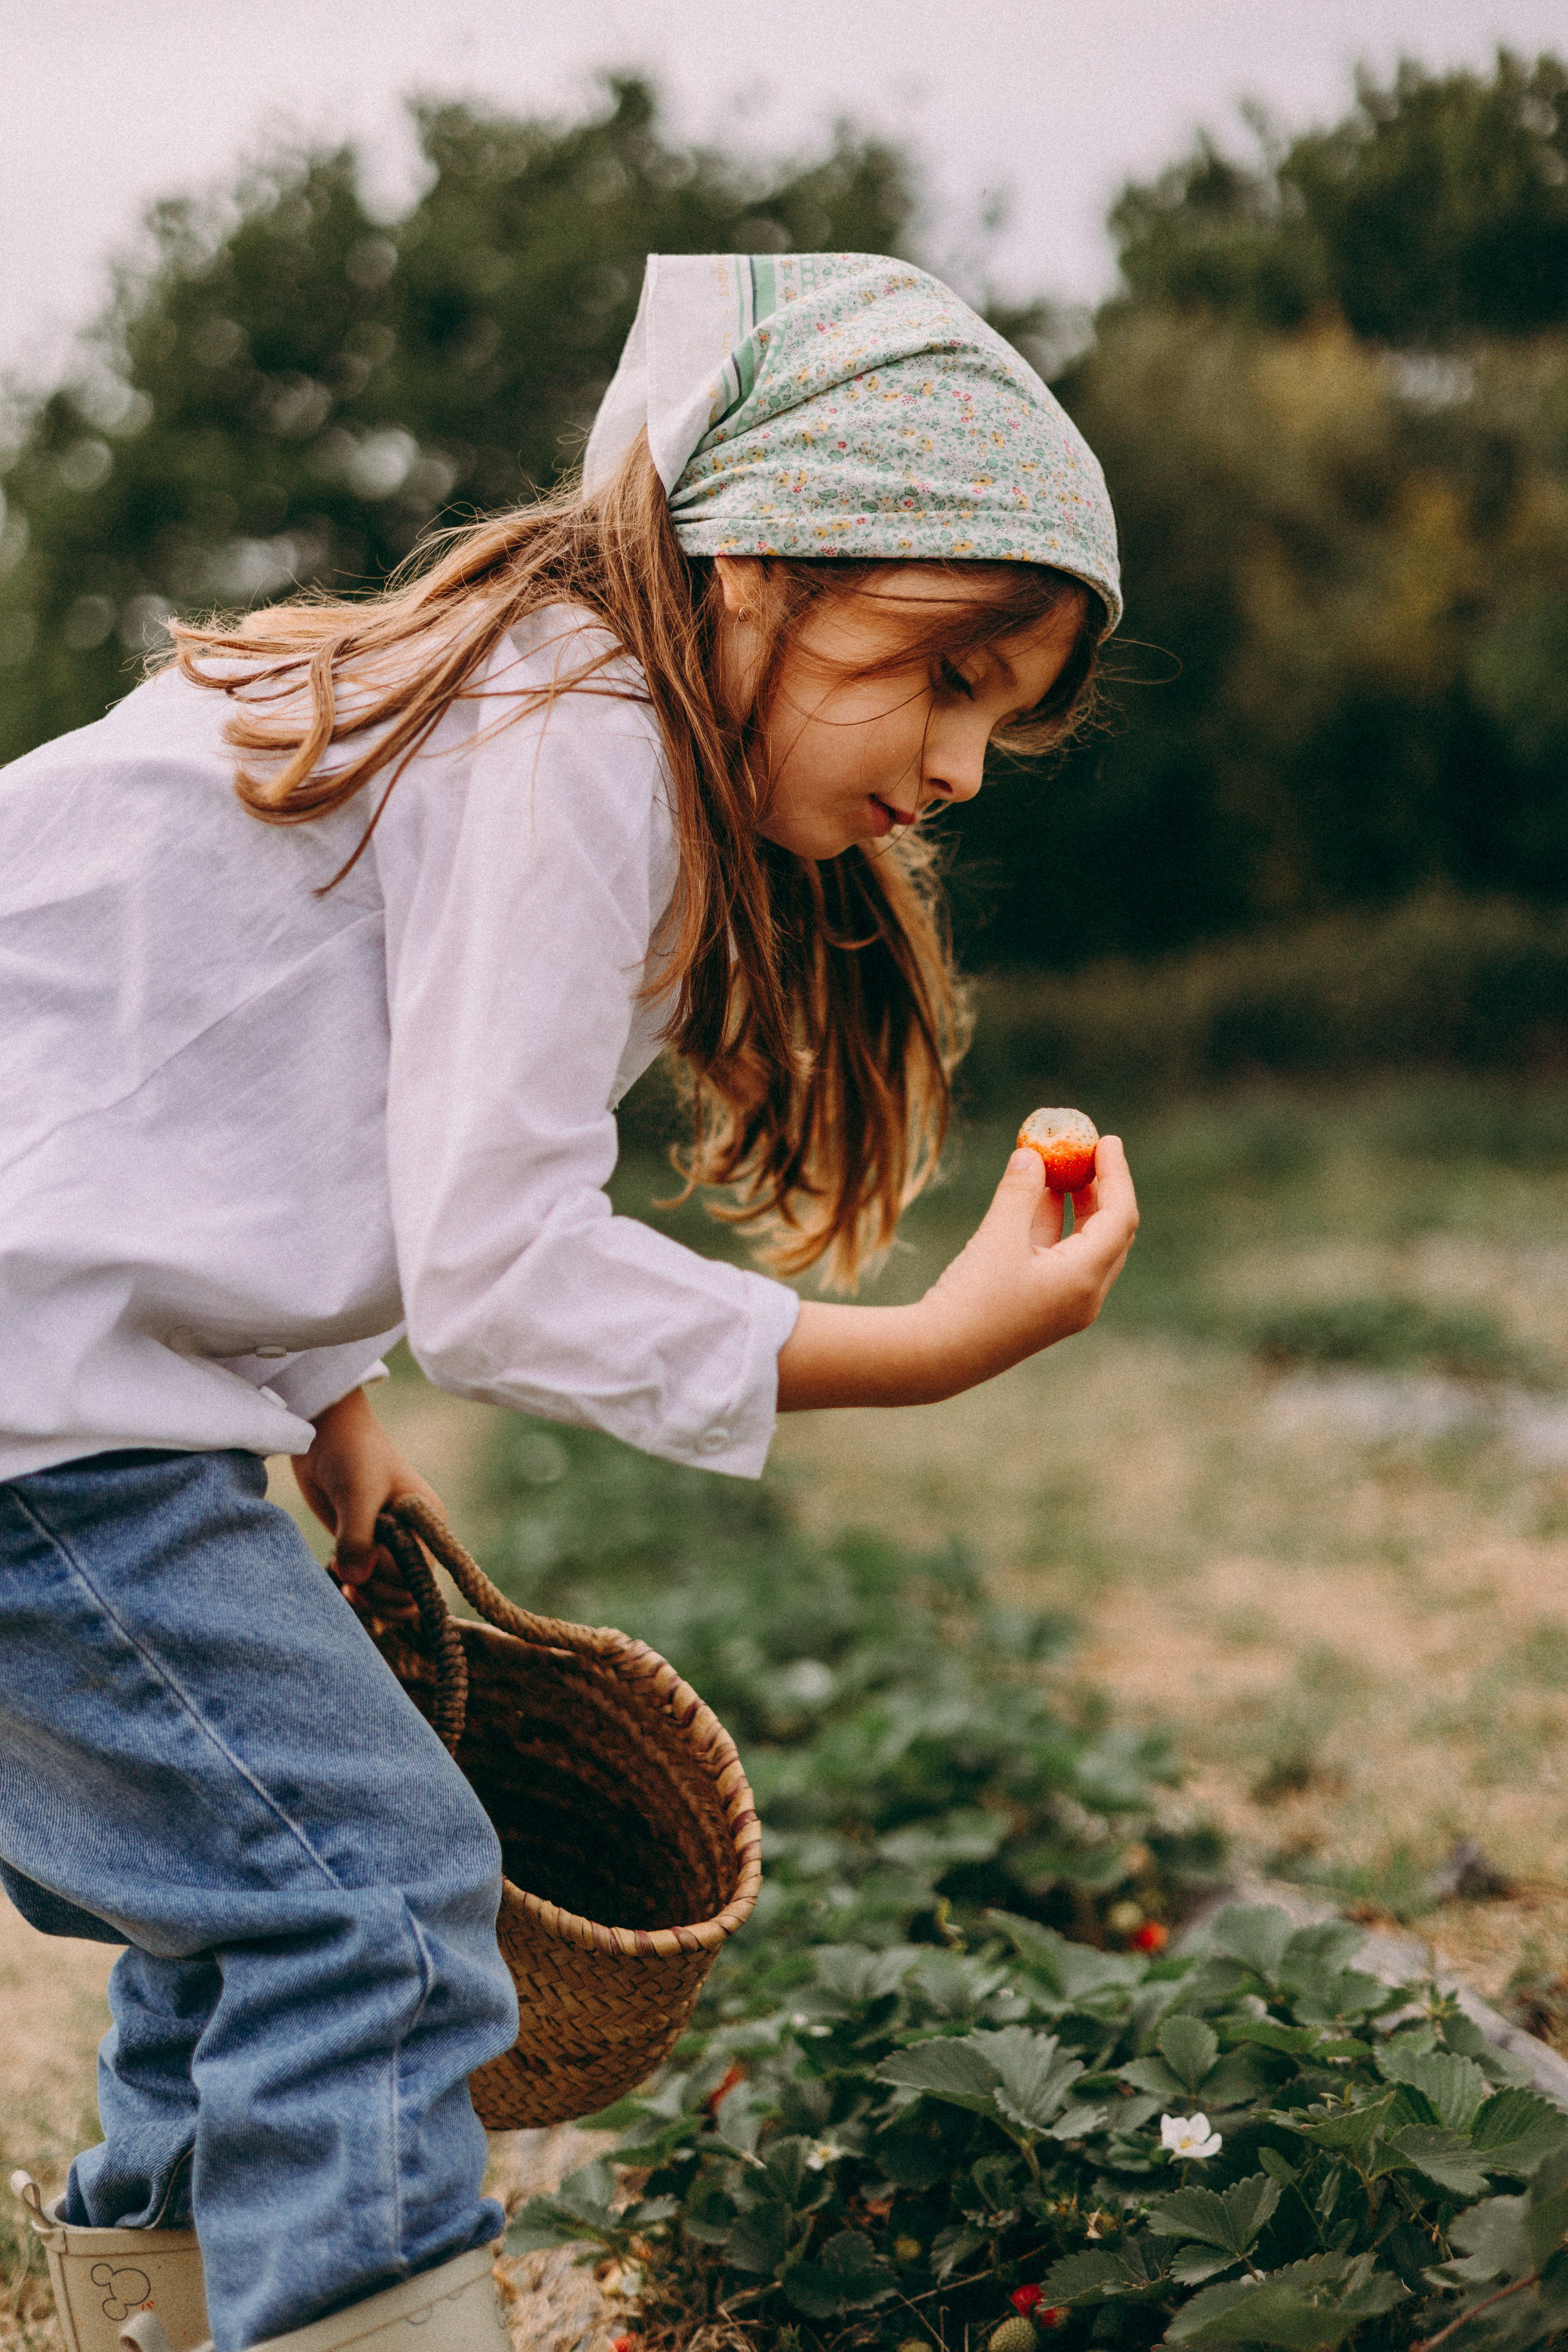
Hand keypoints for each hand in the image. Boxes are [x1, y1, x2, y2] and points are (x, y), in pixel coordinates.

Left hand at [291, 1386, 445, 1588]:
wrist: (325, 1434)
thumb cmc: (352, 1454)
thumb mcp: (358, 1493)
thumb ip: (358, 1537)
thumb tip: (356, 1580)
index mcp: (429, 1523)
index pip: (420, 1574)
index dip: (391, 1578)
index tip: (363, 1559)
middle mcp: (417, 1538)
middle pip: (408, 1593)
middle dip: (378, 1593)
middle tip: (348, 1574)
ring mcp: (392, 1545)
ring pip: (391, 1595)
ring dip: (367, 1596)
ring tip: (343, 1576)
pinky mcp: (367, 1548)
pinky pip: (372, 1586)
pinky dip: (358, 1593)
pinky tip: (343, 1584)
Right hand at [917, 1136, 1138, 1393]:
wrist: (937, 1355)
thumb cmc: (971, 1297)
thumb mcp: (997, 1235)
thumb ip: (1019, 1190)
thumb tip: (1031, 1154)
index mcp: (1084, 1279)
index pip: (1120, 1217)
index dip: (1116, 1174)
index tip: (1106, 1139)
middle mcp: (1085, 1296)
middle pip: (1111, 1233)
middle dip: (1102, 1190)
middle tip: (1088, 1153)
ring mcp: (1066, 1306)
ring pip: (1085, 1247)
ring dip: (1076, 1207)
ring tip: (1060, 1168)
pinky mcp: (1043, 1309)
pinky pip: (1061, 1260)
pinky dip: (1054, 1228)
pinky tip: (1037, 1199)